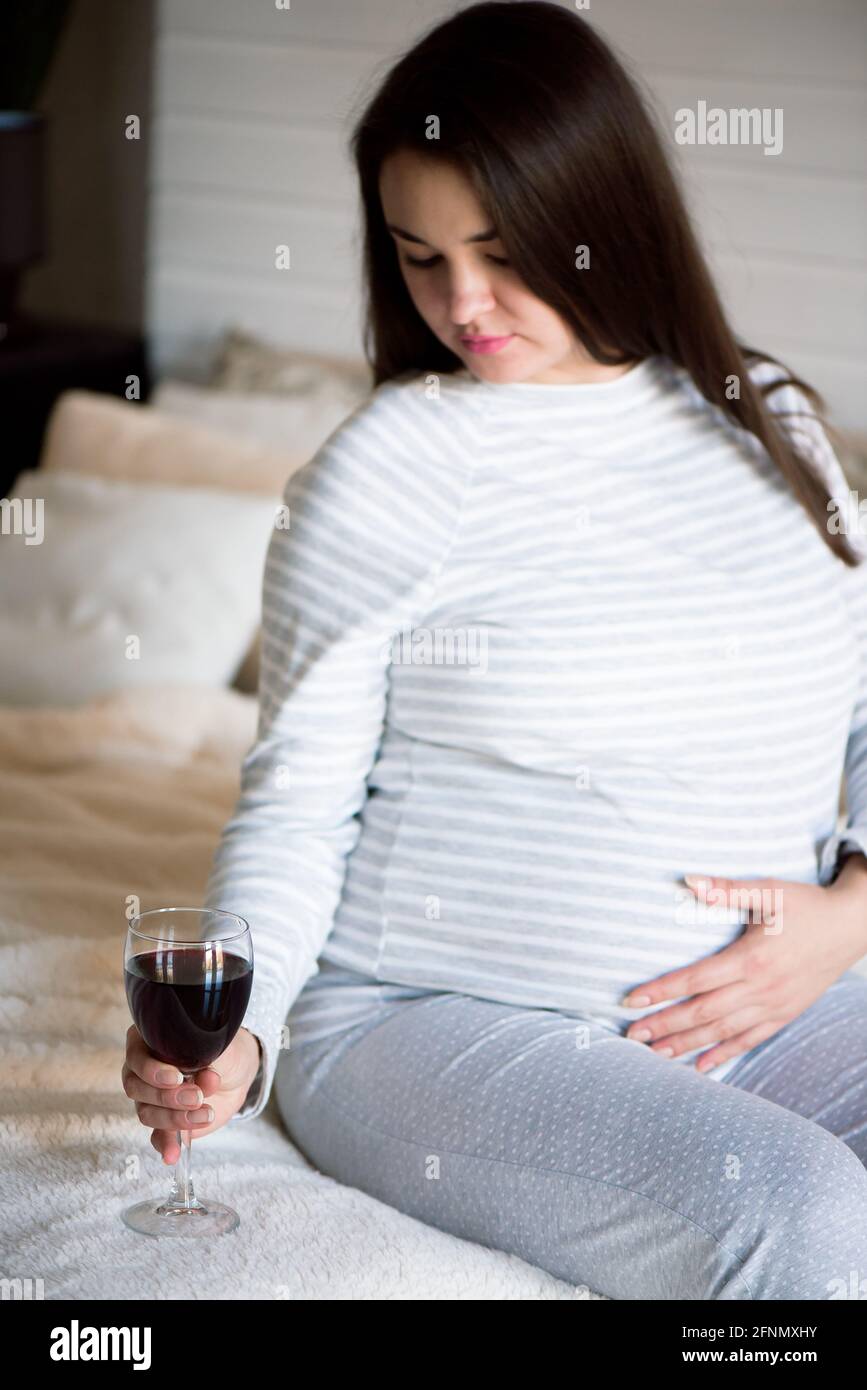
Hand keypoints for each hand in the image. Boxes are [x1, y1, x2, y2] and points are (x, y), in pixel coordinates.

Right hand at [122, 1025, 262, 1163]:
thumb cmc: (221, 1052)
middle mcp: (143, 1072)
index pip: (137, 1057)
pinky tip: (173, 1155)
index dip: (152, 1070)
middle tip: (197, 1097)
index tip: (177, 1078)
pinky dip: (165, 1146)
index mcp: (149, 1044)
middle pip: (137, 1088)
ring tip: (206, 1113)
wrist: (235, 1074)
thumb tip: (206, 1077)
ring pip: (147, 1113)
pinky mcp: (163, 1123)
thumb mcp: (216, 1047)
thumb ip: (206, 1059)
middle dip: (168, 1096)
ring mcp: (150, 1099)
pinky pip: (156, 1137)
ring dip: (175, 1118)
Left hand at [621, 866, 866, 1072]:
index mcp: (751, 958)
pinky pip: (750, 1040)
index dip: (662, 991)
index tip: (631, 1000)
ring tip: (655, 1055)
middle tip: (631, 1035)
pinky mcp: (785, 1014)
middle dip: (665, 1025)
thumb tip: (688, 880)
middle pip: (703, 1012)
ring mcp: (774, 1005)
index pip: (696, 979)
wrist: (851, 926)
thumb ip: (726, 890)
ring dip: (687, 1044)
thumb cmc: (806, 905)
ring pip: (723, 1031)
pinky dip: (724, 1054)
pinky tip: (700, 1067)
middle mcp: (761, 988)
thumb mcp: (768, 891)